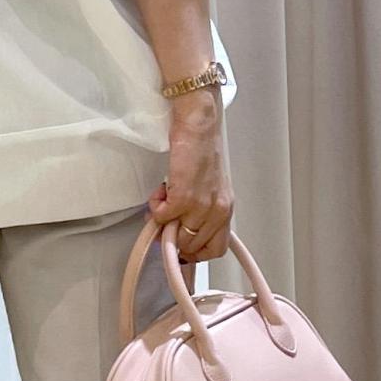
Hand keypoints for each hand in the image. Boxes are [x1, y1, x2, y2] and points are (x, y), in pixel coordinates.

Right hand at [146, 89, 233, 263]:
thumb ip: (201, 211)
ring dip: (162, 220)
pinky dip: (155, 207)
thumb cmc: (203, 151)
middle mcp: (217, 212)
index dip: (194, 252)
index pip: (215, 249)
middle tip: (164, 218)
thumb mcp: (211, 188)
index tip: (180, 244)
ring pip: (175, 236)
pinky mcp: (183, 198)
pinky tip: (160, 192)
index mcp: (225, 210)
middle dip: (172, 236)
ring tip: (162, 201)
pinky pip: (161, 217)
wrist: (199, 128)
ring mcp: (201, 207)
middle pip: (191, 246)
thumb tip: (178, 229)